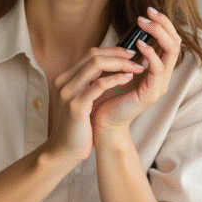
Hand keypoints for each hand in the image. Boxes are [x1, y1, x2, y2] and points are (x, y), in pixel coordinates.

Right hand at [45, 46, 145, 162]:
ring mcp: (69, 92)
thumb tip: (109, 71)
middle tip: (136, 58)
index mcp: (65, 79)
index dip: (112, 51)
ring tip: (136, 68)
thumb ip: (88, 85)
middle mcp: (64, 81)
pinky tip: (128, 79)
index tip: (129, 54)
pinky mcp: (76, 105)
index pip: (90, 54)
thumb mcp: (80, 101)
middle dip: (118, 53)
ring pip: (96, 64)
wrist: (64, 150)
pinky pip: (99, 85)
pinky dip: (116, 79)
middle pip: (93, 55)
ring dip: (120, 63)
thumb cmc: (76, 127)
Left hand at [92, 7, 181, 137]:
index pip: (168, 41)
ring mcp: (159, 85)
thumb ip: (126, 55)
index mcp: (156, 70)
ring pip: (171, 52)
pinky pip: (158, 69)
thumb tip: (128, 35)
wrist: (101, 122)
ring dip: (158, 34)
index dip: (162, 24)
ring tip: (144, 23)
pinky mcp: (152, 94)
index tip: (148, 10)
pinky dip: (150, 54)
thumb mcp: (117, 69)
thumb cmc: (106, 95)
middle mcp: (162, 76)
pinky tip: (139, 45)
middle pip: (175, 43)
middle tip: (148, 12)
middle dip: (163, 24)